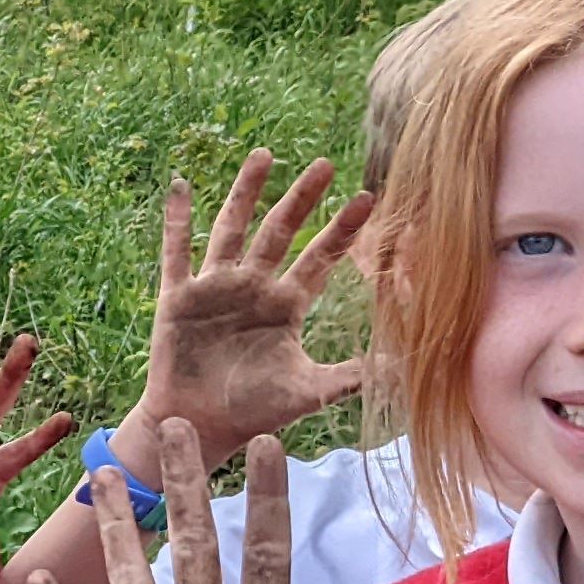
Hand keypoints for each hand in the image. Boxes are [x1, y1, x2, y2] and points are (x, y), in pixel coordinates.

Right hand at [123, 152, 373, 473]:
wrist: (200, 428)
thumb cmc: (254, 410)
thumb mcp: (310, 391)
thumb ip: (355, 375)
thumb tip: (407, 368)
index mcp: (285, 305)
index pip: (320, 259)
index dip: (342, 230)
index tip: (367, 198)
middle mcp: (253, 287)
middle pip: (280, 232)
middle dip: (301, 199)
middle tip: (324, 164)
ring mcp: (216, 288)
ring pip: (232, 230)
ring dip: (245, 193)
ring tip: (263, 155)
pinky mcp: (179, 298)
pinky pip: (177, 253)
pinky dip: (176, 221)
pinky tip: (179, 187)